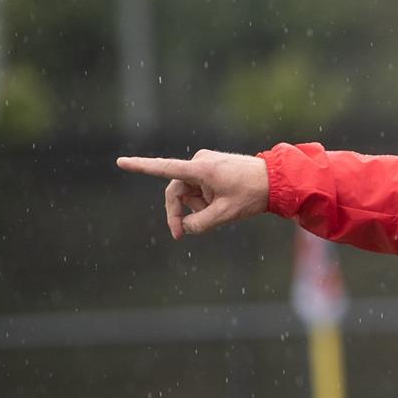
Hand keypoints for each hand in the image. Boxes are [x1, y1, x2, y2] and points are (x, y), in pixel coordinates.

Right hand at [117, 149, 269, 239]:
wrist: (277, 180)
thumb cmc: (252, 194)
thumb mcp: (225, 214)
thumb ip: (200, 224)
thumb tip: (185, 227)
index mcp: (201, 169)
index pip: (165, 168)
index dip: (141, 167)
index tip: (121, 163)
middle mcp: (199, 162)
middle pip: (176, 191)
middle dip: (179, 212)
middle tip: (180, 235)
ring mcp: (205, 163)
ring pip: (188, 191)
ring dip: (197, 206)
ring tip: (219, 211)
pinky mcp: (210, 167)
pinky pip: (198, 187)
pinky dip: (204, 199)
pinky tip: (221, 204)